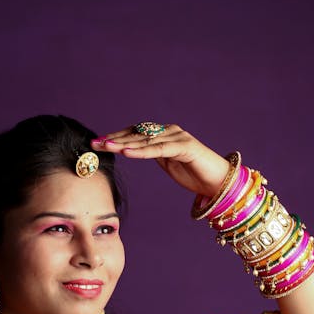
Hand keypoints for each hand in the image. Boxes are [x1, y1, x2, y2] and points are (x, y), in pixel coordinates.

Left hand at [91, 123, 231, 199]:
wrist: (219, 182)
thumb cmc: (195, 174)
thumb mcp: (167, 163)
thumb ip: (152, 154)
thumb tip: (133, 150)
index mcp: (165, 134)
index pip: (136, 132)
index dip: (116, 136)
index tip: (98, 142)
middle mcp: (170, 131)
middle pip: (137, 134)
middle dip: (114, 139)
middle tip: (95, 143)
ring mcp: (178, 137)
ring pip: (146, 140)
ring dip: (124, 143)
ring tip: (106, 146)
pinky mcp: (186, 147)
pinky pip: (159, 149)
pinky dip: (142, 151)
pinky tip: (127, 152)